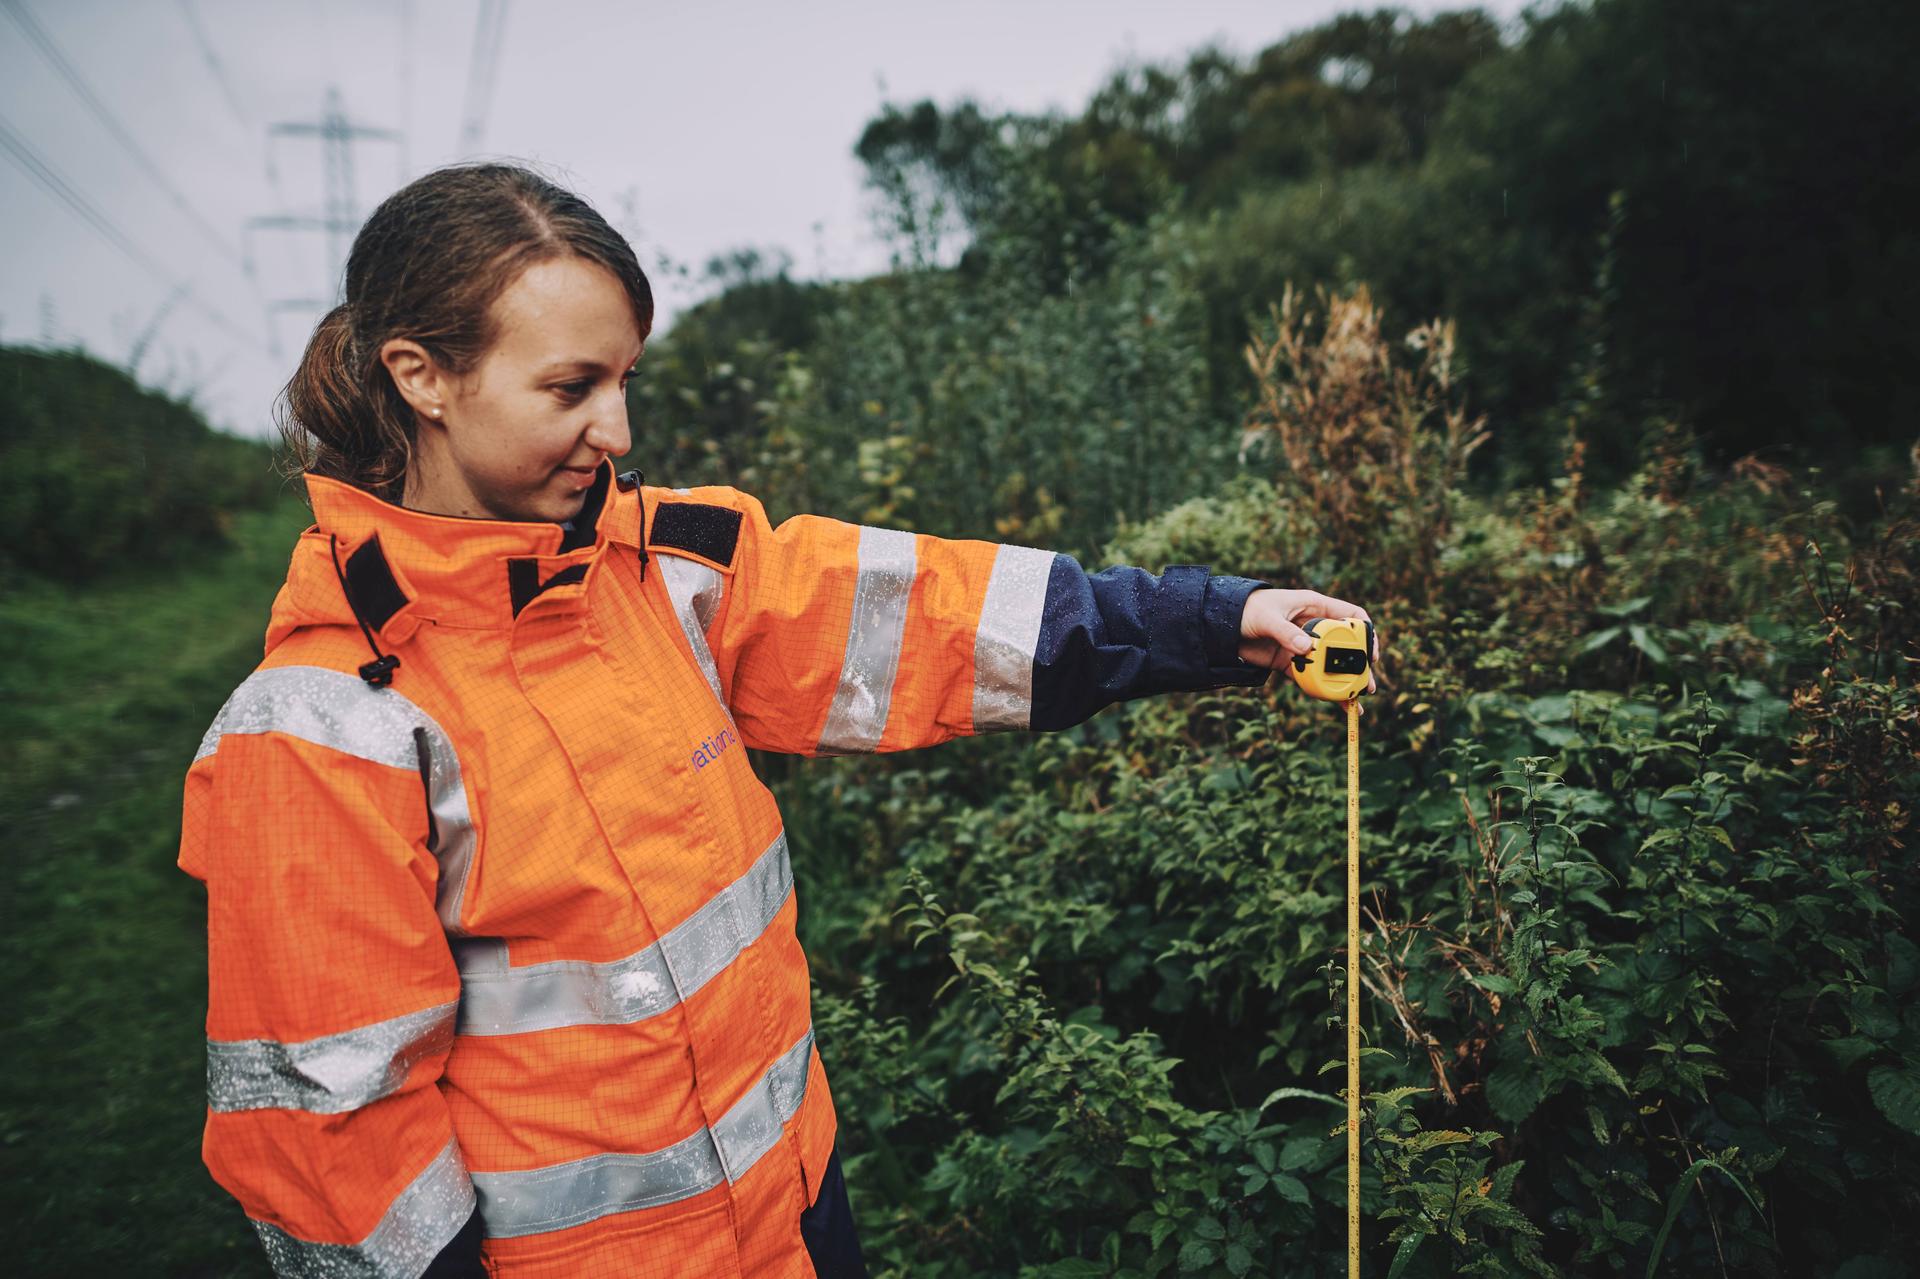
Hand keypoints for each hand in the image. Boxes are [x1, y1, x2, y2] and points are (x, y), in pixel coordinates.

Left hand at [1237, 588, 1380, 693]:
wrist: (1219, 624)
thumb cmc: (1246, 610)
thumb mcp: (1266, 618)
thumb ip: (1286, 632)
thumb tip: (1308, 649)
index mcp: (1314, 606)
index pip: (1351, 616)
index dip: (1366, 632)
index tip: (1371, 654)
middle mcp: (1313, 626)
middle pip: (1345, 646)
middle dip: (1359, 667)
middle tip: (1368, 687)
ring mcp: (1303, 646)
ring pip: (1330, 666)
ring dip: (1343, 684)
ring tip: (1355, 704)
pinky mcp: (1290, 662)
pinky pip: (1310, 678)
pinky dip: (1321, 692)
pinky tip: (1334, 705)